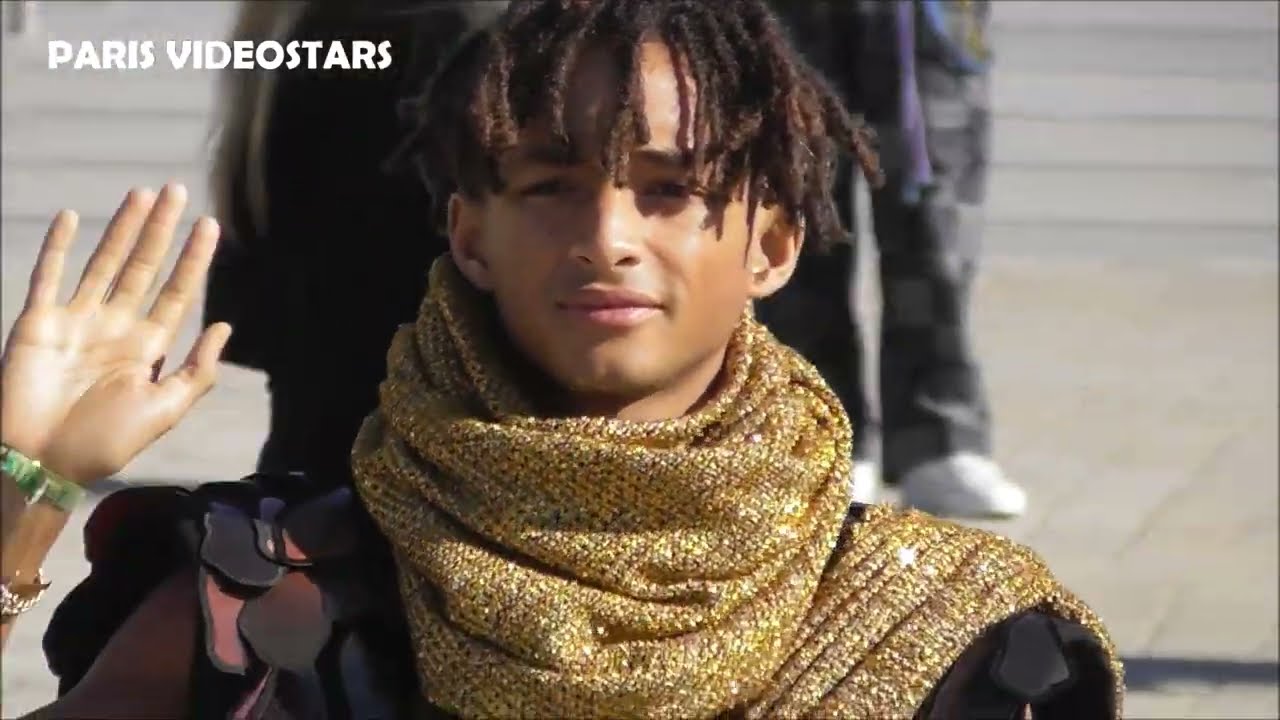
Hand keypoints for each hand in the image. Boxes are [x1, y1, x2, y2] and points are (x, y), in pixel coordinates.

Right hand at [0, 184, 231, 483]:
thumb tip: (225, 327)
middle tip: (177, 190)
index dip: (194, 259)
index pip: (177, 292)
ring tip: (143, 193)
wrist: (42, 463)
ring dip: (123, 228)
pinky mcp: (38, 322)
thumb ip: (197, 371)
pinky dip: (57, 247)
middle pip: (144, 267)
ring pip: (105, 263)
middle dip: (161, 230)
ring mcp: (76, 321)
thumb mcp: (164, 410)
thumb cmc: (103, 444)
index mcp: (147, 347)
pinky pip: (49, 276)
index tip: (210, 225)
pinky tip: (71, 216)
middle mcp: (114, 327)